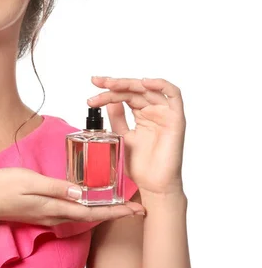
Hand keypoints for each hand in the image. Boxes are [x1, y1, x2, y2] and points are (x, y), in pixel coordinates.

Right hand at [0, 167, 145, 229]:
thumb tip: (80, 192)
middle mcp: (55, 214)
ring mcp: (49, 215)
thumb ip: (55, 187)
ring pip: (82, 214)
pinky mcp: (43, 212)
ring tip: (119, 203)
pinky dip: (87, 207)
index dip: (115, 210)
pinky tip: (89, 201)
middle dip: (115, 211)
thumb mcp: (29, 181)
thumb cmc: (3, 188)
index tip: (135, 209)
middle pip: (91, 215)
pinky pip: (71, 212)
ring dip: (102, 210)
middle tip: (136, 207)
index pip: (92, 210)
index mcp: (55, 207)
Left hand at [88, 76, 186, 196]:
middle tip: (97, 82)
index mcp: (142, 114)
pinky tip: (144, 82)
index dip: (107, 90)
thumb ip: (117, 118)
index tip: (91, 91)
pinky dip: (160, 84)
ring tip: (110, 84)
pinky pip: (174, 95)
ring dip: (128, 83)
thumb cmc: (139, 165)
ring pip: (148, 89)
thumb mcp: (120, 136)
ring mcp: (165, 114)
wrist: (152, 185)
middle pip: (134, 89)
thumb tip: (108, 100)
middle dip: (114, 84)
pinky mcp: (176, 119)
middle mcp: (154, 111)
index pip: (124, 95)